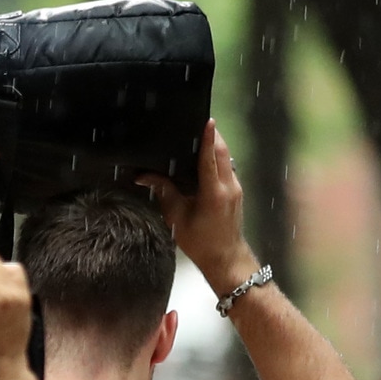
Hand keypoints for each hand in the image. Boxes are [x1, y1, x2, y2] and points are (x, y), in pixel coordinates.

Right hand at [137, 119, 256, 293]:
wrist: (226, 259)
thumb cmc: (201, 242)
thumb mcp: (177, 218)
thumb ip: (164, 192)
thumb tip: (144, 176)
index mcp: (214, 192)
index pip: (211, 158)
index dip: (208, 138)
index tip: (207, 120)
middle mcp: (229, 187)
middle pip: (223, 152)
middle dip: (213, 135)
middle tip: (198, 121)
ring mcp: (236, 188)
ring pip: (227, 158)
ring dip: (216, 145)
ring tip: (200, 134)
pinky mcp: (236, 192)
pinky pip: (227, 167)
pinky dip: (217, 158)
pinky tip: (205, 156)